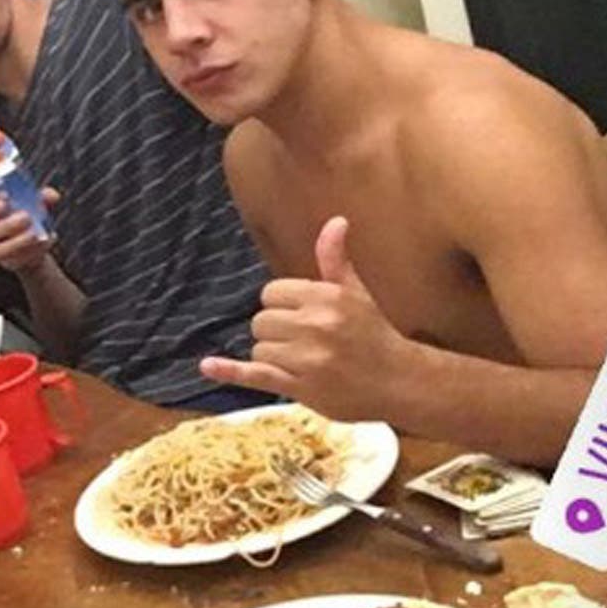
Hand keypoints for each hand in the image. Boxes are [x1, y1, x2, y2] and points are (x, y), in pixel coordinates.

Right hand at [0, 187, 60, 274]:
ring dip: (18, 242)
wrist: (38, 243)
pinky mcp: (10, 262)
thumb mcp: (41, 205)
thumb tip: (52, 196)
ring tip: (35, 235)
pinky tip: (43, 243)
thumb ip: (45, 198)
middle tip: (27, 217)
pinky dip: (31, 252)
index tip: (5, 200)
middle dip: (8, 225)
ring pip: (0, 250)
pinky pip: (16, 260)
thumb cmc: (34, 219)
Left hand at [199, 216, 411, 420]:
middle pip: (261, 321)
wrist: (398, 381)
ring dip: (273, 356)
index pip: (272, 293)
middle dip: (276, 332)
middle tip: (306, 343)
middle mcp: (315, 324)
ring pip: (259, 348)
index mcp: (326, 296)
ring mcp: (306, 357)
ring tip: (304, 362)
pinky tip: (207, 366)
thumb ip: (335, 260)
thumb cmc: (374, 334)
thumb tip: (336, 221)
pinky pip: (255, 374)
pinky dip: (229, 371)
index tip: (303, 318)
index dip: (282, 306)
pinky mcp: (299, 386)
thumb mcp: (356, 293)